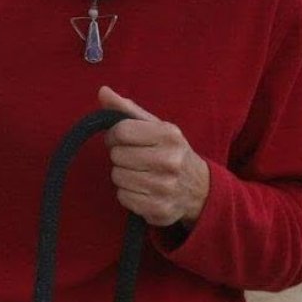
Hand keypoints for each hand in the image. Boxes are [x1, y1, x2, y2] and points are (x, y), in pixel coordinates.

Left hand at [98, 86, 209, 227]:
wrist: (199, 188)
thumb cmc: (169, 151)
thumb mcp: (155, 126)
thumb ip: (126, 109)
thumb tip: (102, 91)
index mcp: (169, 135)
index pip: (121, 131)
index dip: (114, 136)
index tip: (120, 139)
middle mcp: (170, 160)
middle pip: (117, 156)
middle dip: (120, 157)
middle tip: (135, 159)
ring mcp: (165, 187)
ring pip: (117, 177)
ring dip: (123, 176)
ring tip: (140, 174)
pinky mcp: (159, 209)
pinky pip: (123, 197)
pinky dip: (128, 194)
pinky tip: (143, 189)